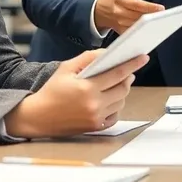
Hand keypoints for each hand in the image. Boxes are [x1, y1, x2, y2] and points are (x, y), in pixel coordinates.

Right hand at [5, 51, 148, 137]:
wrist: (38, 116)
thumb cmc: (52, 90)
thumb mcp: (66, 68)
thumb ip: (88, 58)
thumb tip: (108, 53)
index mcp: (87, 88)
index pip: (117, 73)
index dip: (132, 64)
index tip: (143, 57)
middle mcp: (94, 104)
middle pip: (123, 88)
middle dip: (127, 78)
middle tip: (127, 71)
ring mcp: (96, 117)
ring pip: (121, 101)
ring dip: (122, 91)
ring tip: (116, 84)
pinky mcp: (96, 127)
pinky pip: (115, 115)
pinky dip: (116, 106)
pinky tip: (109, 99)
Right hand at [95, 0, 164, 33]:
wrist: (102, 9)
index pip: (136, 4)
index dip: (149, 7)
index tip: (161, 8)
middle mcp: (118, 12)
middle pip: (138, 16)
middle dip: (152, 17)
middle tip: (165, 16)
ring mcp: (119, 23)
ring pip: (137, 26)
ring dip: (149, 25)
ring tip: (161, 22)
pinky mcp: (121, 31)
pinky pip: (134, 34)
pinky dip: (143, 32)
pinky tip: (153, 29)